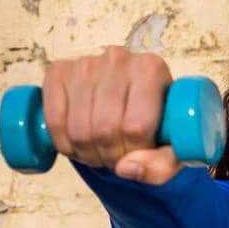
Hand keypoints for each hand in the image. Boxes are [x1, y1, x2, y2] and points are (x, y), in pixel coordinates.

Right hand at [41, 45, 184, 184]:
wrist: (132, 100)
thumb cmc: (159, 124)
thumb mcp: (175, 149)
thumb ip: (161, 165)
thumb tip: (125, 168)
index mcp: (152, 69)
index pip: (135, 127)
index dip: (134, 152)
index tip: (138, 155)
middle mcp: (117, 59)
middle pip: (104, 130)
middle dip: (110, 156)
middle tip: (117, 158)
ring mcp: (84, 63)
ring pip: (78, 130)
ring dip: (87, 154)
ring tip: (100, 152)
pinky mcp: (58, 71)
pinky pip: (53, 120)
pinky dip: (63, 144)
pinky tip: (77, 145)